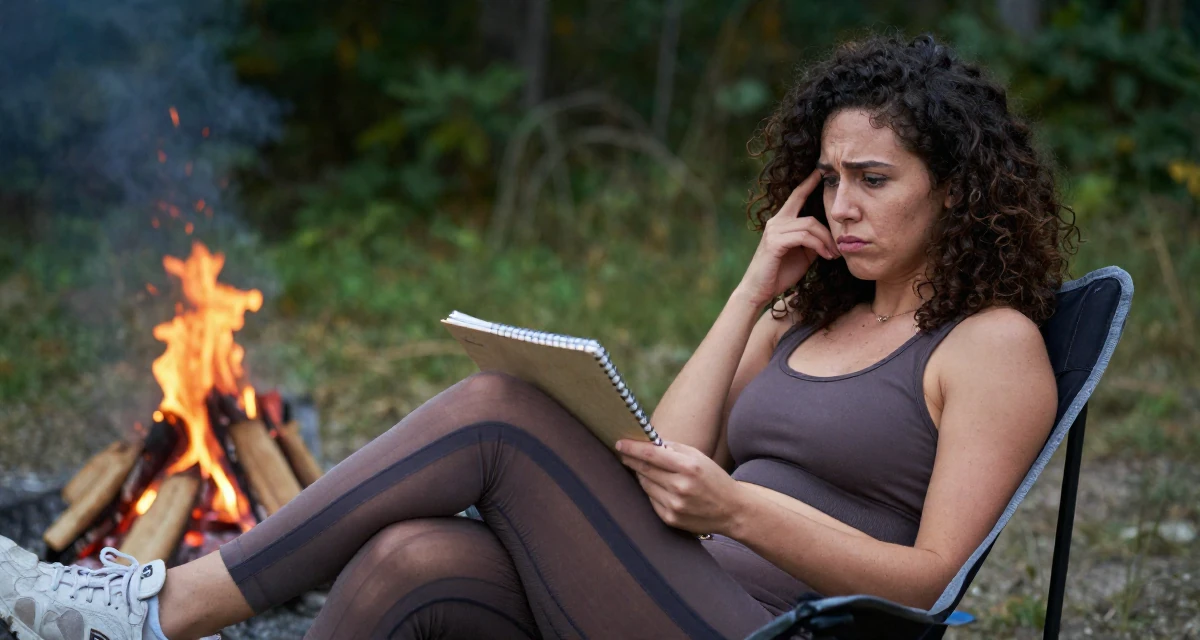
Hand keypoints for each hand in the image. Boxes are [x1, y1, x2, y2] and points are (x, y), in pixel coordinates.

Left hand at [615, 439, 744, 535]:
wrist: (731, 510)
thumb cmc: (713, 478)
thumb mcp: (698, 457)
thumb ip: (673, 449)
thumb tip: (647, 441)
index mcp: (689, 467)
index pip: (652, 454)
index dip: (633, 448)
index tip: (620, 443)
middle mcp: (680, 487)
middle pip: (645, 470)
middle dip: (632, 460)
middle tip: (624, 453)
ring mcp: (674, 505)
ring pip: (645, 485)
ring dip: (642, 476)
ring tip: (648, 470)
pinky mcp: (671, 518)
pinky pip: (651, 500)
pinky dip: (652, 491)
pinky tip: (660, 487)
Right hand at [735, 169, 840, 307]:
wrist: (759, 291)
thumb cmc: (780, 273)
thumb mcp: (802, 254)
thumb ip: (812, 240)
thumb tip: (829, 235)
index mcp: (781, 222)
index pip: (796, 196)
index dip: (808, 183)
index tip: (820, 171)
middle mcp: (776, 222)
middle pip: (811, 216)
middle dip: (829, 231)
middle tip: (839, 248)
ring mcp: (774, 230)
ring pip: (810, 226)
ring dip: (826, 242)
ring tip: (833, 255)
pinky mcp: (775, 241)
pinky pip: (804, 237)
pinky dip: (819, 246)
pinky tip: (825, 256)